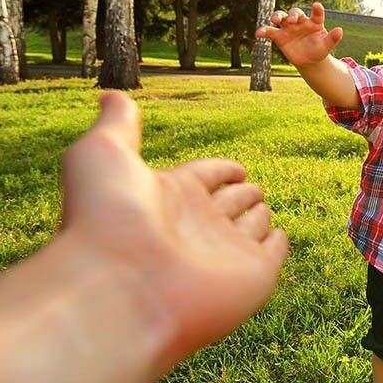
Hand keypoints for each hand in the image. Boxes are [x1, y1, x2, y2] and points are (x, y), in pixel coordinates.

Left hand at [60, 92, 288, 363]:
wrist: (120, 289)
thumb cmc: (104, 220)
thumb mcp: (103, 153)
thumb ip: (117, 123)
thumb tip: (110, 94)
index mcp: (169, 194)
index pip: (205, 175)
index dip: (220, 169)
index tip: (235, 168)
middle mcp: (198, 224)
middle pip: (229, 202)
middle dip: (242, 192)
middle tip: (253, 187)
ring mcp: (226, 251)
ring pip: (252, 226)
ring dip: (260, 216)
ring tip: (266, 208)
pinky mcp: (253, 276)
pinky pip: (273, 253)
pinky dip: (278, 244)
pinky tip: (280, 236)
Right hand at [255, 2, 343, 66]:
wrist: (308, 60)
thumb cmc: (319, 50)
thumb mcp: (326, 46)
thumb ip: (332, 38)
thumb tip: (340, 30)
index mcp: (314, 22)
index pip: (316, 14)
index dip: (317, 10)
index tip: (317, 6)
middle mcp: (300, 22)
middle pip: (295, 13)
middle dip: (293, 15)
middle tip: (292, 20)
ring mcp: (288, 28)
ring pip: (281, 17)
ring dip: (277, 16)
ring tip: (275, 20)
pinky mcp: (279, 36)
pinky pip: (269, 31)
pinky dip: (263, 31)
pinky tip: (258, 33)